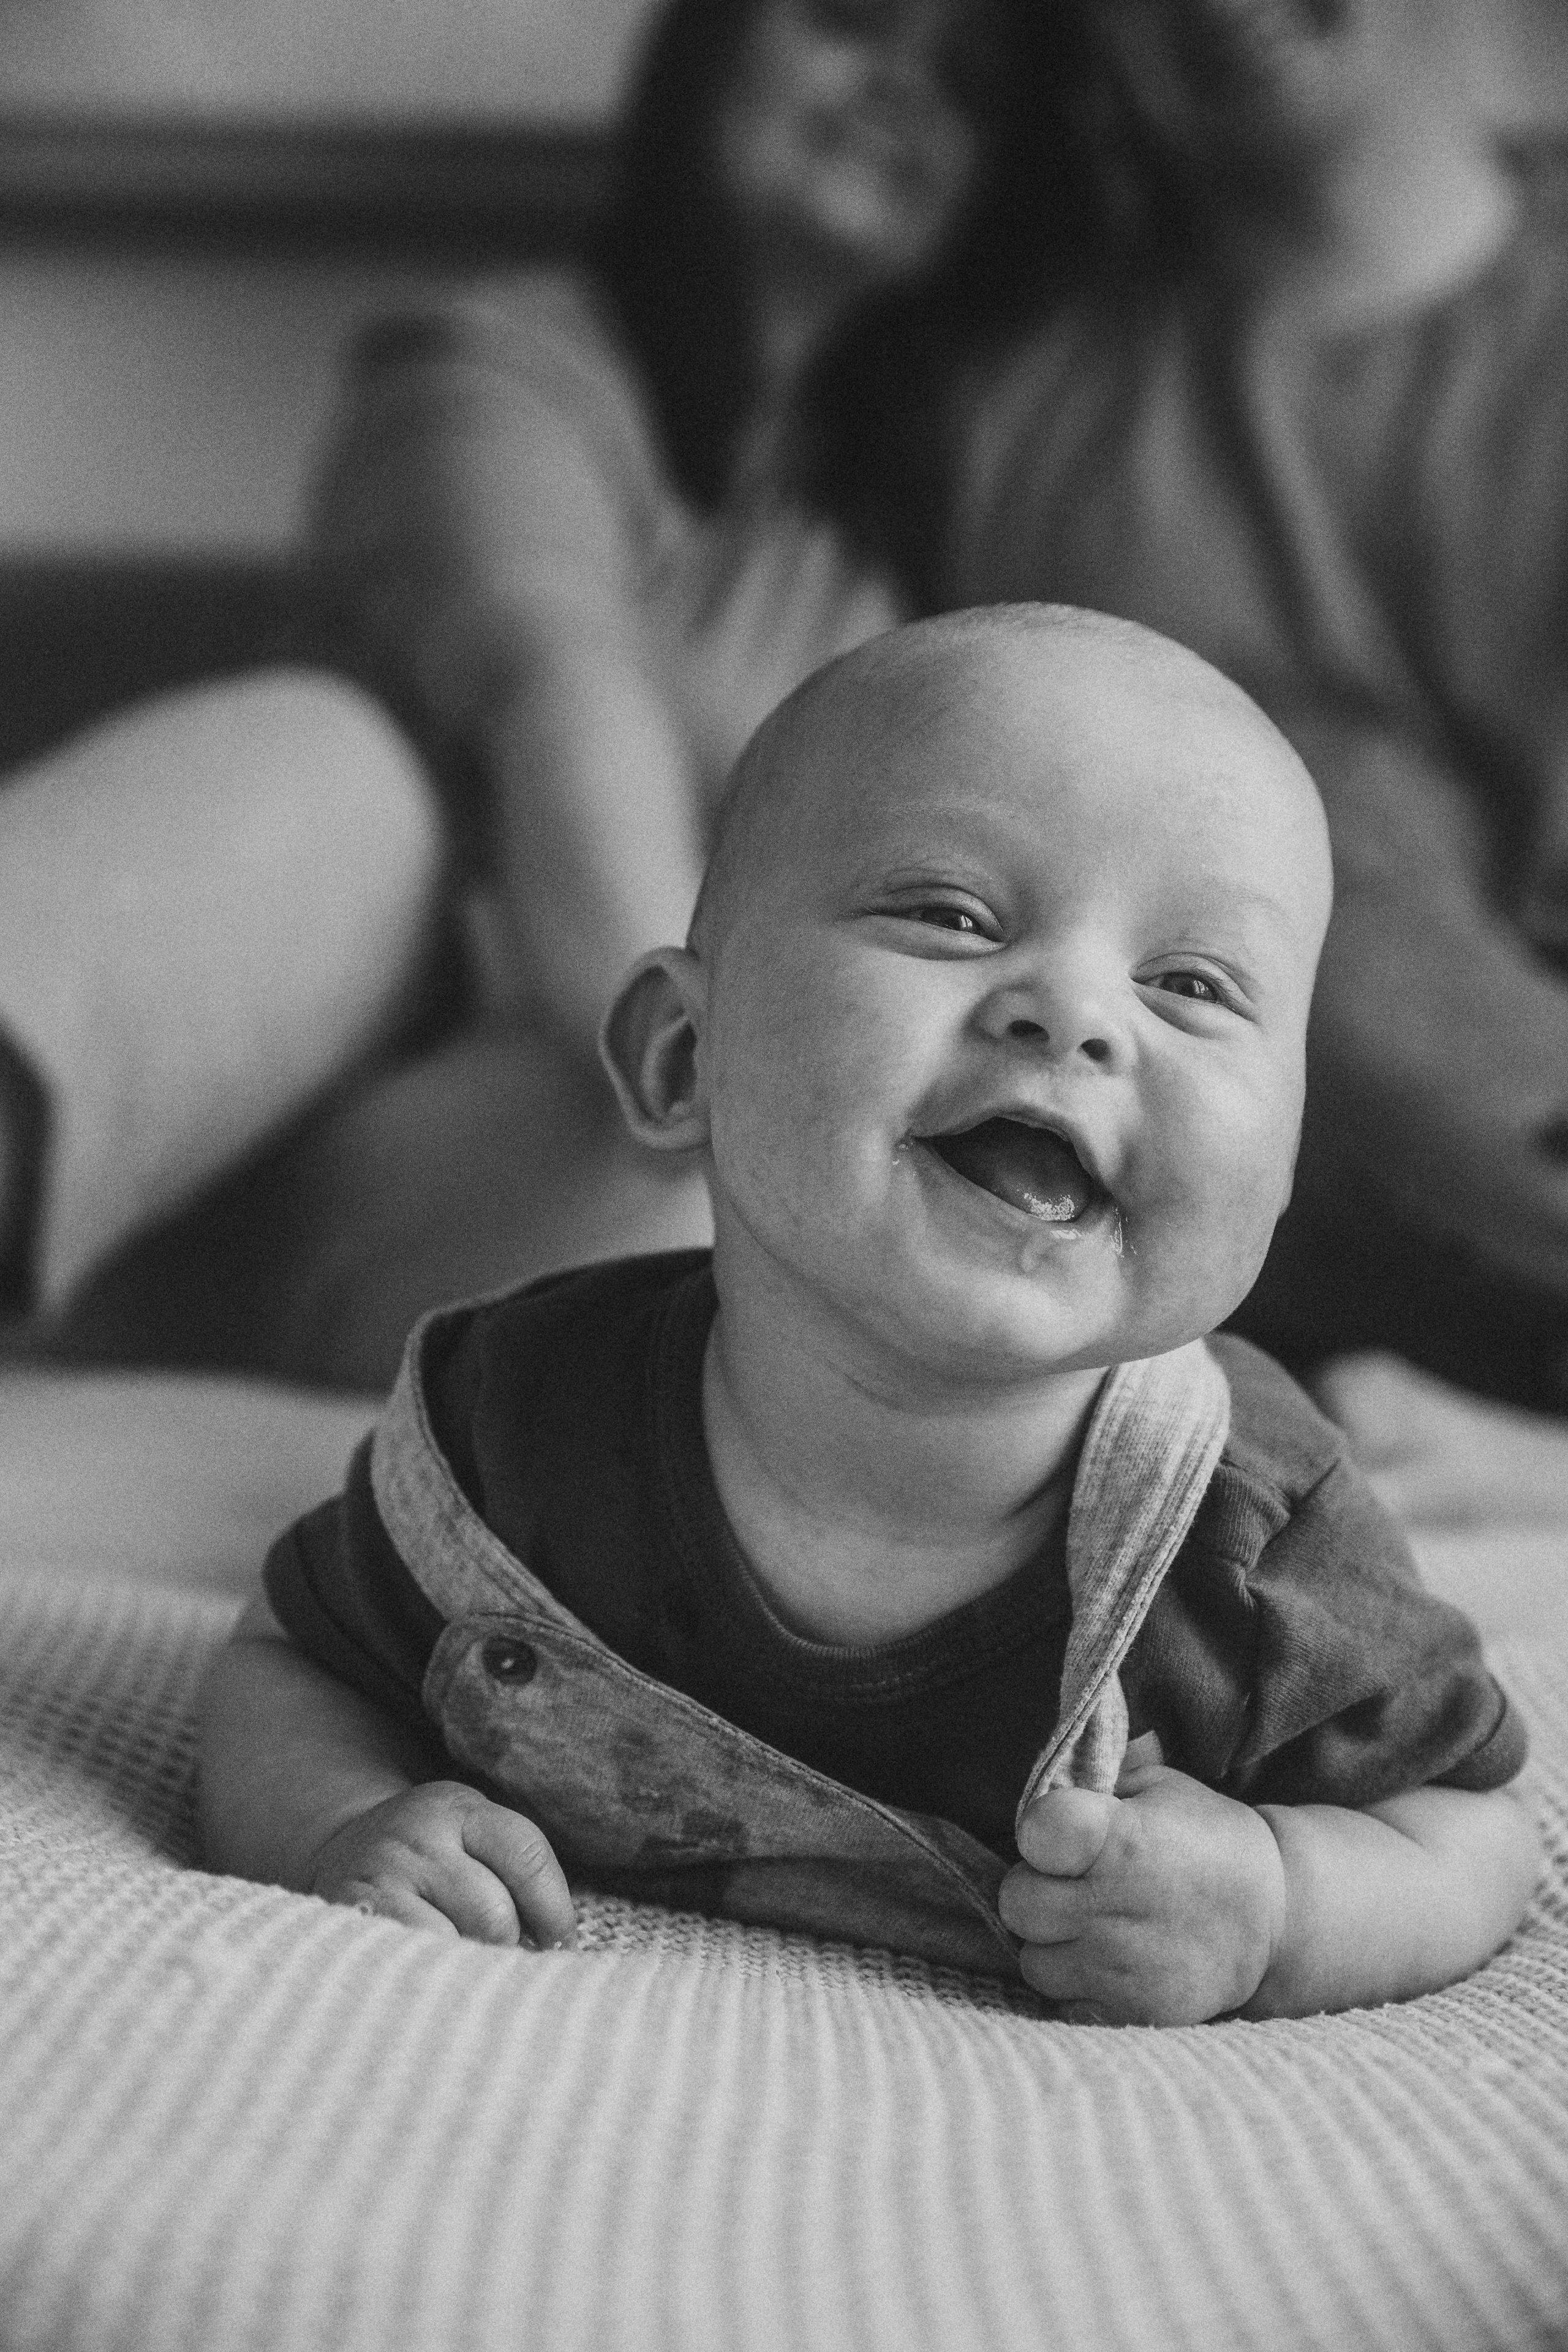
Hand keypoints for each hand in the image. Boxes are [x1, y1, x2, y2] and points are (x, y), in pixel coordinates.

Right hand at [310, 1781, 577, 1950]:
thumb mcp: (471, 1841)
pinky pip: (413, 1959)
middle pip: (494, 1914)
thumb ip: (513, 1877)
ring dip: (471, 1969)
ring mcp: (383, 1874)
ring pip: (455, 1944)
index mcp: (461, 1810)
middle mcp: (420, 1835)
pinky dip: (433, 1976)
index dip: (555, 1911)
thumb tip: (560, 1948)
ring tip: (468, 1972)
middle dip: (508, 1949)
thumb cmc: (431, 1859)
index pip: (527, 1857)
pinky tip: (435, 1977)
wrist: (343, 1849)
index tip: (560, 1944)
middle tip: (503, 1964)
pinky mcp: (354, 1914)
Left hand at [998, 1736, 1284, 2024]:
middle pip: (1017, 1902)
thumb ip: (1092, 1783)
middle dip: (1035, 1888)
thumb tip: (1039, 1782)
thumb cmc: (1203, 1837)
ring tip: (1091, 1923)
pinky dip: (1079, 1982)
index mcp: (1121, 1839)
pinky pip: (1065, 2002)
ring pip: (1034, 1960)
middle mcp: (1115, 1906)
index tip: (1059, 1833)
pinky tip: (1109, 1958)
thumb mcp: (1157, 1788)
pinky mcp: (1130, 2011)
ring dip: (1052, 1942)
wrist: (1275, 1917)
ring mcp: (1120, 1966)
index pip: (1037, 1831)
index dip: (1038, 1830)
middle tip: (1070, 1882)